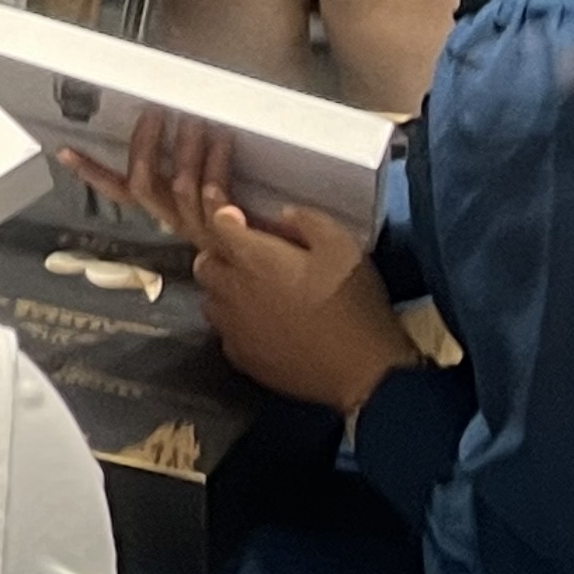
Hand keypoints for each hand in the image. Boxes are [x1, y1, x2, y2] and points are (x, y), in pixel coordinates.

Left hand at [61, 116, 419, 411]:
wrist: (367, 376)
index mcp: (251, 256)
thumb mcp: (342, 247)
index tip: (228, 197)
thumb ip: (302, 221)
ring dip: (228, 282)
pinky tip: (269, 320)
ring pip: (212, 291)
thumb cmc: (357, 306)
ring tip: (264, 285)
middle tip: (255, 249)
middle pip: (207, 254)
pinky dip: (239, 318)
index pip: (213, 214)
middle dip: (222, 246)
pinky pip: (226, 326)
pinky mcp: (238, 356)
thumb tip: (276, 214)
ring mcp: (229, 326)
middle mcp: (228, 288)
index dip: (217, 200)